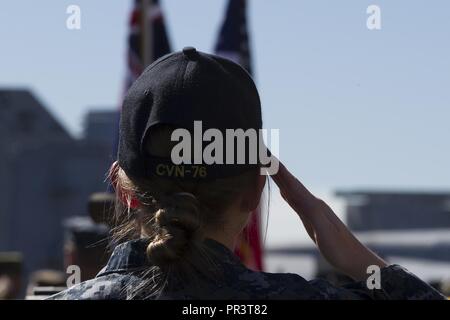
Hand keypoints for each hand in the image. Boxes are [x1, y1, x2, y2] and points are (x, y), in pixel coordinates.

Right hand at [270, 158, 386, 280]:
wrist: (356, 260)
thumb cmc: (340, 250)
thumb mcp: (325, 233)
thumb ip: (312, 213)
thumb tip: (297, 197)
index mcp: (314, 205)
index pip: (293, 184)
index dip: (280, 171)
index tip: (268, 157)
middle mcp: (312, 204)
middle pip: (291, 183)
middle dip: (277, 169)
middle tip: (264, 155)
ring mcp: (312, 211)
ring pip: (292, 190)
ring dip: (281, 179)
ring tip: (270, 168)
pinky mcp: (312, 219)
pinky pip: (295, 201)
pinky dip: (286, 193)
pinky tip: (283, 191)